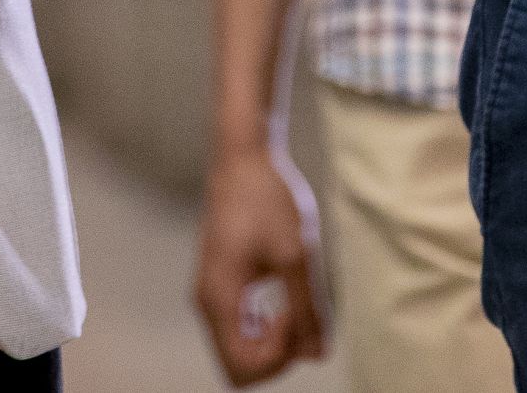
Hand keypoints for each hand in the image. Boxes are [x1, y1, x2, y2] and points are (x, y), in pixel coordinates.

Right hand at [193, 138, 328, 382]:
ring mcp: (211, 294)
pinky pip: (240, 326)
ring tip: (297, 307)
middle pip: (238, 366)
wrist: (243, 158)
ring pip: (239, 348)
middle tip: (301, 320)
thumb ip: (307, 308)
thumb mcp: (296, 254)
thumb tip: (318, 354)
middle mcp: (208, 303)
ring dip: (273, 341)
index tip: (294, 316)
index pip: (242, 368)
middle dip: (276, 356)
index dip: (278, 357)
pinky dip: (266, 326)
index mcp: (219, 299)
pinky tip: (286, 299)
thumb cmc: (266, 199)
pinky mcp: (221, 283)